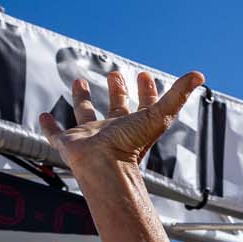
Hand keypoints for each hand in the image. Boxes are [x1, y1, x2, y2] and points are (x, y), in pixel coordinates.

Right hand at [37, 68, 204, 183]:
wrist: (104, 168)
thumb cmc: (131, 146)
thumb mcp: (159, 115)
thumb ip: (178, 95)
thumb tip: (199, 74)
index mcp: (134, 126)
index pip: (143, 105)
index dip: (147, 91)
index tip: (144, 76)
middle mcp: (113, 131)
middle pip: (116, 108)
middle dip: (117, 91)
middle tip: (116, 73)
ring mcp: (90, 138)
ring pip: (85, 115)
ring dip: (82, 99)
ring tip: (80, 81)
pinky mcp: (69, 145)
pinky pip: (56, 135)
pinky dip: (49, 127)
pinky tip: (43, 116)